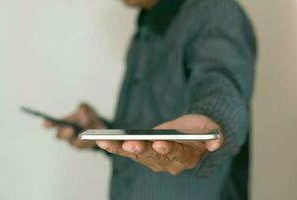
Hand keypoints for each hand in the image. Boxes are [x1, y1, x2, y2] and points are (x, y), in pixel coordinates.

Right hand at [44, 103, 105, 148]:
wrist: (101, 128)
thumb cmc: (89, 117)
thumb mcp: (88, 109)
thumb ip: (85, 108)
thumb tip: (84, 118)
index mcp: (64, 123)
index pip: (52, 124)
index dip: (49, 124)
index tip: (46, 123)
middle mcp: (67, 134)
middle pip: (60, 136)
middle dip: (64, 133)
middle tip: (70, 130)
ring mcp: (75, 142)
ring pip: (76, 142)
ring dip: (82, 137)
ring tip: (88, 132)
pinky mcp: (85, 147)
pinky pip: (87, 144)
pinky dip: (91, 139)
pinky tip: (96, 136)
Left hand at [96, 114, 222, 174]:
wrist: (189, 131)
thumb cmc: (199, 129)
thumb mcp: (211, 127)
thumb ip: (215, 134)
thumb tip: (216, 141)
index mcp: (188, 156)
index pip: (179, 154)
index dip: (170, 149)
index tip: (160, 143)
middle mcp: (170, 163)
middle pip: (155, 157)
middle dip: (142, 150)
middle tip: (130, 144)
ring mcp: (155, 160)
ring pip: (138, 156)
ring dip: (122, 149)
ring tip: (107, 142)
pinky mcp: (143, 154)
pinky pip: (129, 152)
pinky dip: (116, 147)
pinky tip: (103, 141)